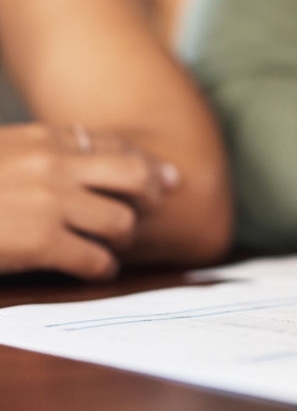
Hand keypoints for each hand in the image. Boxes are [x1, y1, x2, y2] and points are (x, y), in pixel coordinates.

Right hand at [0, 123, 179, 279]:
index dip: (147, 165)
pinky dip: (103, 269)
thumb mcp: (1, 152)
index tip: (166, 178)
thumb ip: (41, 156)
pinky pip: (96, 258)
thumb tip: (84, 165)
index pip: (114, 145)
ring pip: (122, 220)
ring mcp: (50, 202)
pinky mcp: (41, 242)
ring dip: (124, 239)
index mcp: (43, 138)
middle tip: (151, 212)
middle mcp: (53, 164)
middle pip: (134, 175)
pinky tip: (98, 272)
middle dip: (151, 196)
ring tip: (114, 248)